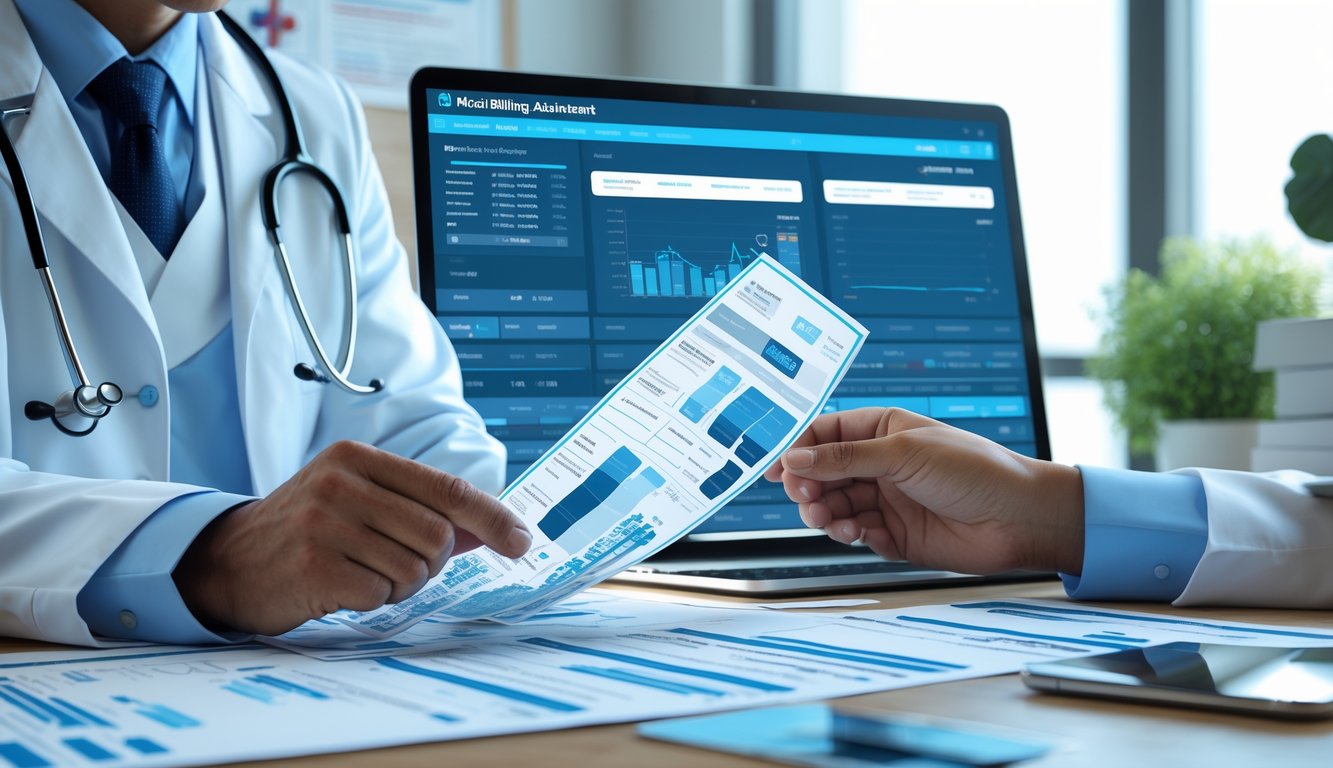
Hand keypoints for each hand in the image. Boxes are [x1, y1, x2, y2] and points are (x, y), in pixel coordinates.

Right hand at [174, 440, 530, 635]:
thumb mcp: (360, 501)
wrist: (227, 561)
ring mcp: (324, 523)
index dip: (491, 517)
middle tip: (392, 564)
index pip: (446, 488)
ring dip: (398, 585)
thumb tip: (495, 528)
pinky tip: (340, 589)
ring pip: (413, 569)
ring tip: (360, 573)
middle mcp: (341, 483)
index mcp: (359, 457)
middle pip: (437, 536)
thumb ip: (422, 509)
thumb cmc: (308, 530)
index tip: (521, 541)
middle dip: (430, 562)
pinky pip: (380, 595)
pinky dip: (370, 601)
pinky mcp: (312, 566)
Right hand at [763, 408, 1084, 574]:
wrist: (1019, 519)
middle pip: (825, 474)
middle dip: (810, 487)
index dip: (798, 451)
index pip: (826, 435)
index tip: (775, 469)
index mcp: (884, 431)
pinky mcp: (897, 536)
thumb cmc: (974, 470)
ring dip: (826, 513)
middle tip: (805, 499)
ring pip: (837, 506)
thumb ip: (844, 457)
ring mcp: (889, 500)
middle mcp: (883, 465)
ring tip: (827, 520)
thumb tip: (795, 458)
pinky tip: (857, 534)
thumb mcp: (902, 453)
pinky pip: (858, 534)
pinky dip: (851, 535)